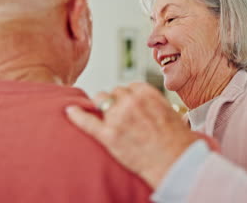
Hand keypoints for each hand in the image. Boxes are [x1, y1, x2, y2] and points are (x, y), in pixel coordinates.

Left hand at [66, 82, 199, 187]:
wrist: (175, 160)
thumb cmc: (175, 138)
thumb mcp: (168, 110)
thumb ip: (151, 101)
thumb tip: (140, 100)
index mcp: (146, 93)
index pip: (129, 86)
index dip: (128, 97)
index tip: (130, 106)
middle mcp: (130, 101)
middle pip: (115, 92)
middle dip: (116, 102)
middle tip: (121, 116)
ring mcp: (118, 118)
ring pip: (101, 100)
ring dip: (102, 107)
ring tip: (107, 118)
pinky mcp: (108, 136)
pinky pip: (87, 121)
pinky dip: (77, 115)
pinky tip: (70, 111)